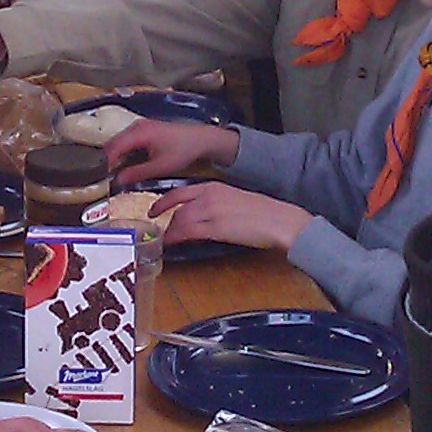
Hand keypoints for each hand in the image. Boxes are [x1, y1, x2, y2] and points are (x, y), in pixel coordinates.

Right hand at [106, 116, 239, 184]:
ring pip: (118, 142)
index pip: (112, 148)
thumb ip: (136, 174)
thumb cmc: (182, 151)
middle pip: (112, 144)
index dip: (103, 164)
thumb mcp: (160, 167)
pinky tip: (122, 165)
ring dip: (113, 157)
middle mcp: (135, 126)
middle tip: (101, 179)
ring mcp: (139, 127)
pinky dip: (122, 153)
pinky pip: (126, 141)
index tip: (97, 179)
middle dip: (105, 161)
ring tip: (109, 174)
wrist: (201, 139)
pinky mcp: (143, 130)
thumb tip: (116, 181)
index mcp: (138, 133)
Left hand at [151, 181, 308, 251]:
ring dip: (169, 232)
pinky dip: (176, 238)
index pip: (180, 192)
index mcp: (214, 186)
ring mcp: (211, 212)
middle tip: (157, 231)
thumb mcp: (235, 199)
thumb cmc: (263, 212)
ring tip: (163, 241)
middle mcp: (208, 196)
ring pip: (180, 220)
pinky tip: (171, 244)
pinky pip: (188, 233)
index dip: (163, 202)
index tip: (153, 210)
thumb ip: (216, 203)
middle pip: (177, 208)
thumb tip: (203, 214)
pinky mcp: (215, 229)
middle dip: (165, 221)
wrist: (278, 220)